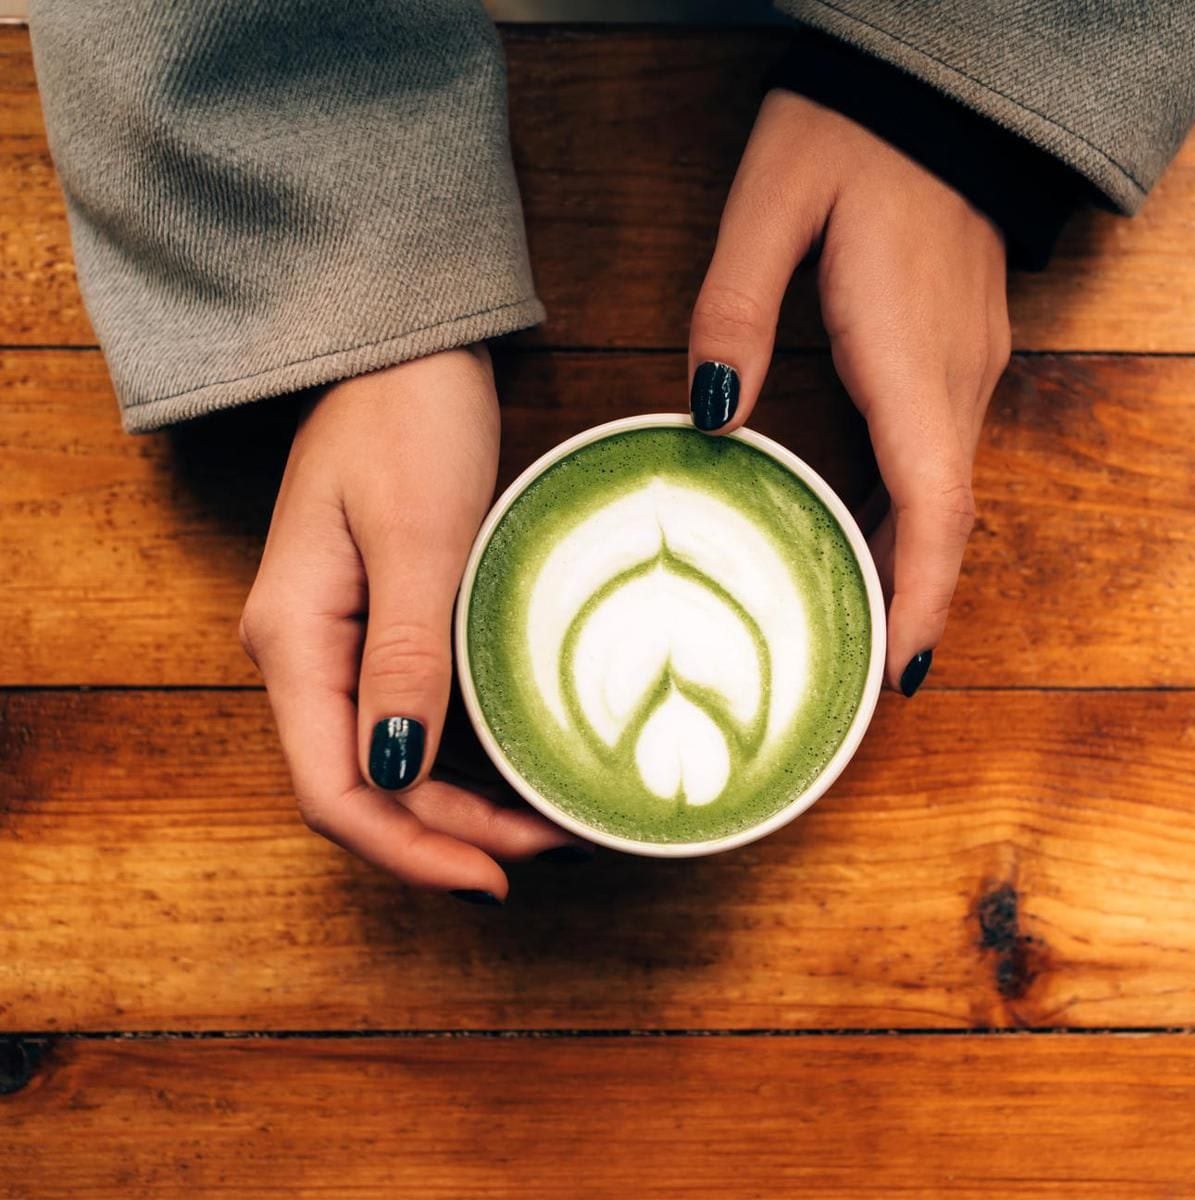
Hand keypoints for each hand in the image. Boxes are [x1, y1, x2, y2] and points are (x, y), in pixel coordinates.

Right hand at [239, 346, 582, 899]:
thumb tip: (396, 771)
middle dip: (450, 834)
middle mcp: (307, 652)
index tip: (491, 878)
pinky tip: (518, 764)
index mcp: (295, 638)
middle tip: (546, 849)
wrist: (405, 347)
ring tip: (547, 822)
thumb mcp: (416, 537)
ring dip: (462, 803)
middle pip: (366, 785)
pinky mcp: (382, 622)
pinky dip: (465, 754)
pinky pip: (414, 715)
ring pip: (393, 760)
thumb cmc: (406, 419)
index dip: (408, 850)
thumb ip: (406, 656)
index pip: (333, 788)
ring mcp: (342, 639)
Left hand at [689, 90, 1009, 693]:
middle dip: (909, 605)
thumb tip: (713, 416)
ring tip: (854, 631)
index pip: (936, 508)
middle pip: (943, 522)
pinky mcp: (953, 355)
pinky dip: (908, 514)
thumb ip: (736, 313)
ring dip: (908, 565)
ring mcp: (963, 368)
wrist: (929, 96)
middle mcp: (952, 378)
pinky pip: (936, 458)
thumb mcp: (773, 205)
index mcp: (911, 357)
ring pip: (943, 494)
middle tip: (856, 680)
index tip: (896, 672)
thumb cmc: (854, 139)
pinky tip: (862, 536)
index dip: (919, 598)